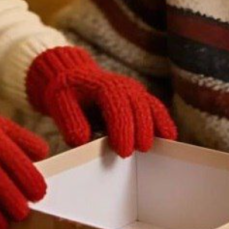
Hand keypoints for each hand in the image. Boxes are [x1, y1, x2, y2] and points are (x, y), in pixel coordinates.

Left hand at [26, 47, 177, 157]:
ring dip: (156, 126)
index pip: (117, 106)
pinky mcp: (139, 96)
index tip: (123, 151)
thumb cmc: (65, 92)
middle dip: (141, 130)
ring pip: (151, 106)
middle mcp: (121, 85)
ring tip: (161, 147)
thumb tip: (82, 139)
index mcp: (102, 85)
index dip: (122, 129)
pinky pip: (155, 107)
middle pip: (138, 106)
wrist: (72, 76)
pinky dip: (164, 120)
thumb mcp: (59, 103)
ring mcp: (133, 89)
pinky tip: (170, 138)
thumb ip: (70, 120)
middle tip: (140, 152)